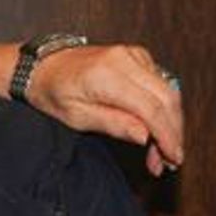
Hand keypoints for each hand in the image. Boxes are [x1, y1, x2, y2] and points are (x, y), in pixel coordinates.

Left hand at [26, 44, 183, 175]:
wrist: (43, 65)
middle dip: (173, 132)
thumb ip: (114, 125)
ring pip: (168, 91)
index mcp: (107, 75)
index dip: (166, 135)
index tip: (172, 157)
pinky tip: (156, 129)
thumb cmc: (53, 92)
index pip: (150, 108)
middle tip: (168, 161)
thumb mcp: (77, 117)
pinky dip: (163, 107)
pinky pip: (161, 83)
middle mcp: (125, 59)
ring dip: (170, 122)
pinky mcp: (138, 56)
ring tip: (161, 152)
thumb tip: (146, 137)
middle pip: (166, 98)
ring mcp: (134, 54)